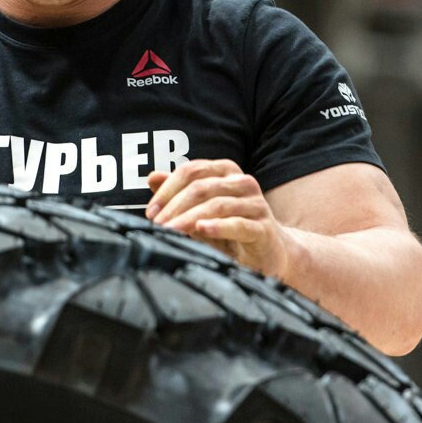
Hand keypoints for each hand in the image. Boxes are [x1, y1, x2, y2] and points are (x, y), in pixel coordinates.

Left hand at [145, 159, 292, 278]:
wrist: (270, 251)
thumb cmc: (231, 227)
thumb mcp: (202, 209)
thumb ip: (179, 193)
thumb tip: (152, 176)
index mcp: (226, 171)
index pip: (192, 170)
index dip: (168, 189)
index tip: (151, 211)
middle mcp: (242, 182)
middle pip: (202, 187)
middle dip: (174, 206)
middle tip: (157, 225)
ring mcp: (256, 204)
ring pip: (217, 205)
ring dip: (189, 219)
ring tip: (171, 231)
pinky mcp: (264, 227)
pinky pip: (239, 224)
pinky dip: (218, 226)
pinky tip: (202, 229)